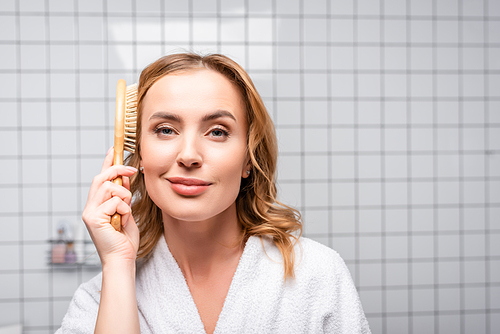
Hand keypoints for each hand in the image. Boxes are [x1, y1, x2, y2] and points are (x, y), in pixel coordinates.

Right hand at [82, 147, 139, 266]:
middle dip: (118, 170)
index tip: (114, 149)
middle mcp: (90, 207)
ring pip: (110, 188)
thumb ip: (123, 196)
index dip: (107, 162)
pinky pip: (115, 202)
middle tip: (133, 170)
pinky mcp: (93, 219)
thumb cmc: (124, 239)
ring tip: (127, 212)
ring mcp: (90, 213)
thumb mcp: (127, 212)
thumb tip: (125, 177)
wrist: (122, 259)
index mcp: (97, 204)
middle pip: (101, 178)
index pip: (100, 178)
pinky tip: (123, 222)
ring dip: (125, 196)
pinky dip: (125, 210)